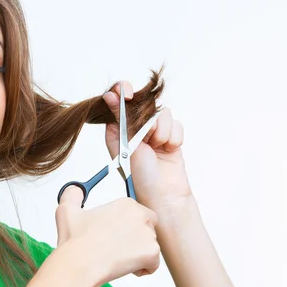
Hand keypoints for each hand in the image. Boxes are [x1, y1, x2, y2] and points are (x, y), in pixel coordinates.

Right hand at [55, 186, 160, 285]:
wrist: (79, 263)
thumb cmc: (75, 241)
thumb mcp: (67, 210)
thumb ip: (73, 195)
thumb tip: (76, 190)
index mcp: (126, 204)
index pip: (138, 215)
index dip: (126, 228)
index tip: (113, 236)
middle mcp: (141, 216)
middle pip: (148, 229)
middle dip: (137, 239)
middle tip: (116, 248)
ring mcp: (148, 235)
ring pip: (149, 247)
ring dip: (137, 255)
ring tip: (116, 259)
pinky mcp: (152, 253)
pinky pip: (153, 264)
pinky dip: (142, 269)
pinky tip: (124, 268)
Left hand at [103, 81, 192, 212]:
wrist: (163, 195)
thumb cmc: (140, 177)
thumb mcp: (124, 145)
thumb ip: (120, 119)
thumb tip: (110, 95)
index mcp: (117, 130)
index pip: (118, 102)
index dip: (122, 91)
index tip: (127, 92)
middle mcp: (136, 130)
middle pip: (145, 103)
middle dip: (148, 119)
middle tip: (147, 137)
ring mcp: (154, 133)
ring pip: (163, 114)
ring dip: (161, 131)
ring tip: (157, 148)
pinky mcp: (171, 138)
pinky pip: (176, 124)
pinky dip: (174, 137)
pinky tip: (168, 150)